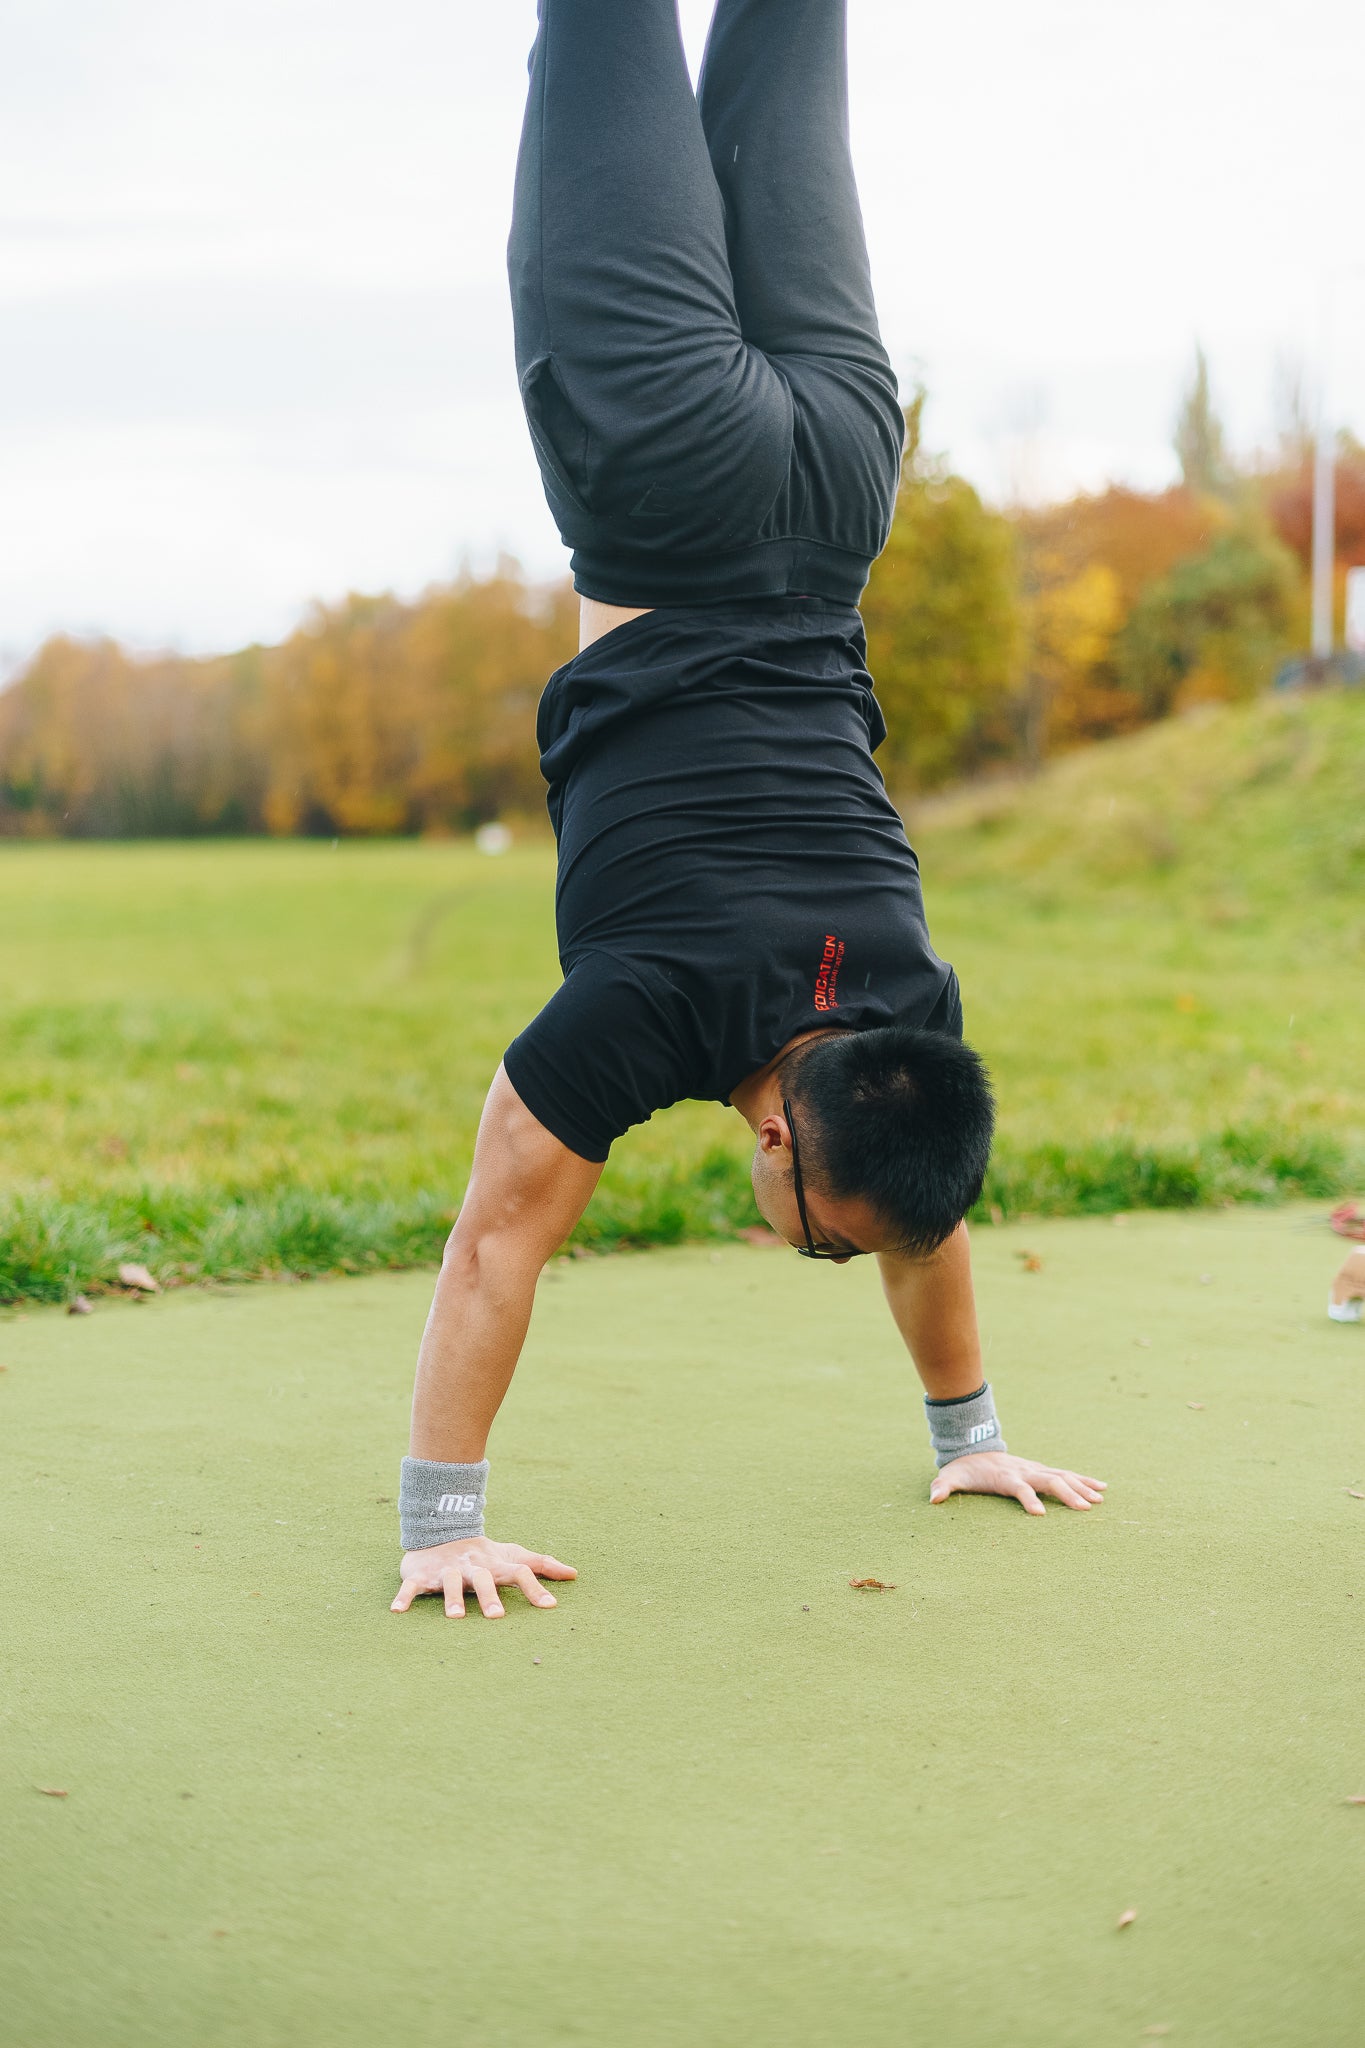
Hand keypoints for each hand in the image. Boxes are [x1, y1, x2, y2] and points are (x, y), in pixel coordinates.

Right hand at [391, 1537, 576, 1618]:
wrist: (441, 1530)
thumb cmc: (483, 1553)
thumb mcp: (512, 1556)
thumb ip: (542, 1565)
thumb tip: (574, 1574)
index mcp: (495, 1565)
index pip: (519, 1573)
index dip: (535, 1588)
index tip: (551, 1606)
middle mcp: (472, 1567)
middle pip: (483, 1579)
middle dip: (490, 1596)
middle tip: (498, 1617)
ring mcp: (446, 1570)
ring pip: (449, 1583)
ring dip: (452, 1599)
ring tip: (457, 1618)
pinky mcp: (421, 1574)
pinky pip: (411, 1586)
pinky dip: (404, 1596)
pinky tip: (397, 1611)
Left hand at [929, 1452, 1105, 1515]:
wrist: (973, 1447)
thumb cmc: (963, 1469)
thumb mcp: (949, 1477)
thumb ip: (942, 1487)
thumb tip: (933, 1498)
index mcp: (1004, 1476)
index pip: (1019, 1487)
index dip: (1028, 1499)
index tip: (1040, 1515)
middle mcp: (1024, 1470)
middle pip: (1048, 1480)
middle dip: (1067, 1494)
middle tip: (1085, 1509)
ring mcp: (1035, 1468)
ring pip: (1061, 1476)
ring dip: (1080, 1487)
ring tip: (1099, 1500)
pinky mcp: (1041, 1470)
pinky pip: (1065, 1474)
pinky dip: (1083, 1480)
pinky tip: (1101, 1488)